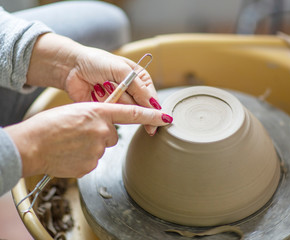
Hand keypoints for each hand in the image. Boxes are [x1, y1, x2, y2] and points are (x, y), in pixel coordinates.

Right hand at [4, 102, 172, 177]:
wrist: (32, 145)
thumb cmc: (49, 125)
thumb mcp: (76, 110)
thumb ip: (96, 116)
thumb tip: (107, 127)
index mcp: (98, 111)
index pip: (132, 113)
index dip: (151, 115)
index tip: (166, 117)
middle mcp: (102, 130)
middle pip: (113, 134)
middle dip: (100, 134)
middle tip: (80, 134)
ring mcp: (98, 149)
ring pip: (102, 148)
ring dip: (90, 146)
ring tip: (71, 143)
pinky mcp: (92, 165)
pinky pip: (93, 160)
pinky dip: (84, 158)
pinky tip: (70, 154)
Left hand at [26, 33, 162, 134]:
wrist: (71, 66)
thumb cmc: (97, 62)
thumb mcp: (121, 70)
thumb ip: (139, 88)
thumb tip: (154, 105)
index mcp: (141, 80)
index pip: (152, 99)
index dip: (154, 110)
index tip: (156, 119)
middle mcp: (132, 92)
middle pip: (140, 109)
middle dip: (128, 101)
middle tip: (114, 88)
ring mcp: (120, 102)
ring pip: (126, 112)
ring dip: (115, 100)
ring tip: (103, 86)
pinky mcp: (108, 110)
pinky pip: (113, 115)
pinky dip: (106, 105)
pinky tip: (98, 93)